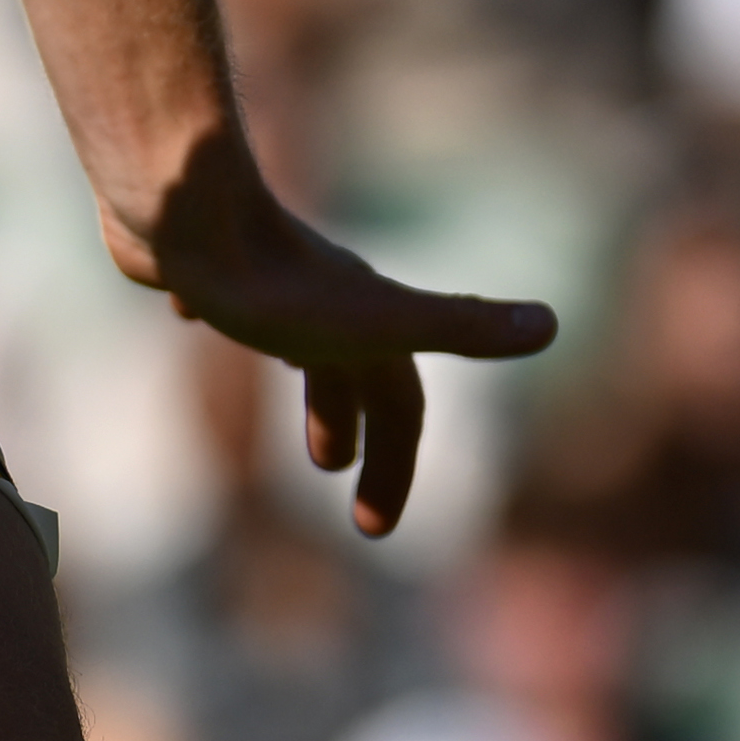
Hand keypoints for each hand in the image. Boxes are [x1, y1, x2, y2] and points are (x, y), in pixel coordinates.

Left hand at [109, 187, 557, 539]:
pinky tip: (192, 317)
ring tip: (306, 438)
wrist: (187, 210)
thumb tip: (552, 324)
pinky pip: (229, 295)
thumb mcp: (376, 322)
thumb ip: (461, 326)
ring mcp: (266, 282)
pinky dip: (233, 316)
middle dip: (356, 430)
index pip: (400, 406)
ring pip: (303, 340)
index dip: (394, 467)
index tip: (372, 530)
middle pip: (358, 376)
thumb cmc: (276, 282)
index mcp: (368, 324)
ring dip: (315, 390)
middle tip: (334, 477)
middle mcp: (326, 299)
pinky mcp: (207, 266)